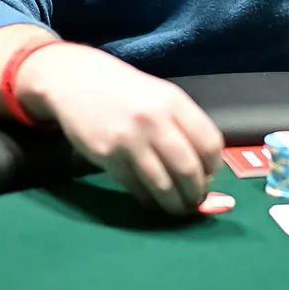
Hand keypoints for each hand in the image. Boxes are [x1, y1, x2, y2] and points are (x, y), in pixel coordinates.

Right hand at [18, 44, 223, 215]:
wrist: (74, 80)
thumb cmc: (123, 90)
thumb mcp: (158, 95)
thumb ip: (181, 125)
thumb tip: (203, 168)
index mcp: (173, 101)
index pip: (209, 143)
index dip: (214, 167)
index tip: (209, 176)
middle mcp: (154, 120)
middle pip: (188, 169)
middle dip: (196, 193)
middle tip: (196, 201)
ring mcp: (129, 139)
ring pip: (163, 185)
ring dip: (175, 205)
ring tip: (178, 209)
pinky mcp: (107, 156)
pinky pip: (136, 188)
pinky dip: (149, 200)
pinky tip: (152, 201)